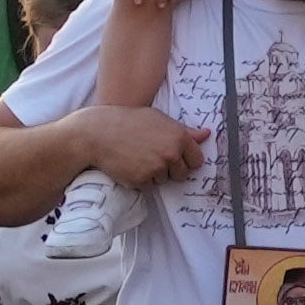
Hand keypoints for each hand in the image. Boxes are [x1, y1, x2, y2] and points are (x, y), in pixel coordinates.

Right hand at [63, 105, 207, 190]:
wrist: (97, 133)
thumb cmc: (128, 122)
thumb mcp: (158, 119)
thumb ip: (184, 131)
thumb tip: (207, 135)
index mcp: (179, 138)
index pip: (197, 160)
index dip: (186, 160)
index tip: (175, 157)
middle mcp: (171, 154)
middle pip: (182, 174)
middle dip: (171, 169)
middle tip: (152, 156)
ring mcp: (157, 168)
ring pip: (164, 180)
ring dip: (154, 174)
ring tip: (137, 157)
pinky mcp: (142, 180)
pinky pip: (148, 185)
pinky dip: (140, 179)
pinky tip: (129, 165)